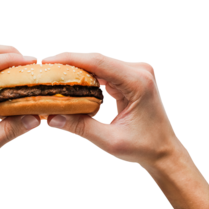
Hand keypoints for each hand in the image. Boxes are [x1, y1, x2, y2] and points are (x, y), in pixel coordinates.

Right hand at [42, 51, 180, 167]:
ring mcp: (136, 71)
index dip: (71, 58)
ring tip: (53, 74)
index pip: (98, 61)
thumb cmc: (144, 147)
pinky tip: (70, 81)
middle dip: (69, 62)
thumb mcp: (110, 141)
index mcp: (137, 82)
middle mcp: (139, 71)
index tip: (47, 61)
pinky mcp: (131, 76)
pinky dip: (86, 75)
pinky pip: (104, 70)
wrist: (164, 151)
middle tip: (45, 70)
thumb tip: (51, 117)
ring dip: (76, 68)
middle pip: (97, 59)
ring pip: (99, 63)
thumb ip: (81, 128)